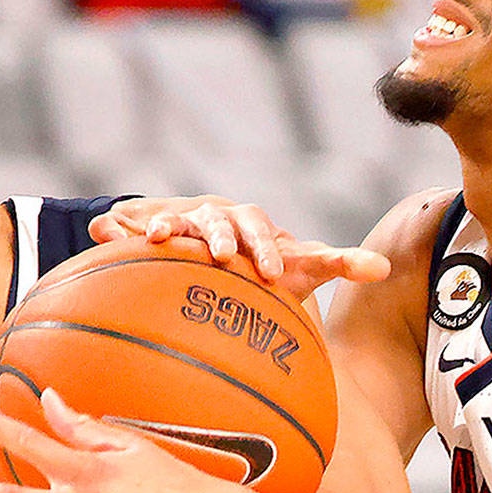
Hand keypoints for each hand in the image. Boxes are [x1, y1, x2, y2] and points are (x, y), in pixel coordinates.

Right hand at [90, 196, 389, 300]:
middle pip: (221, 220)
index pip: (264, 230)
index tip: (272, 274)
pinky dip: (122, 228)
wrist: (217, 245)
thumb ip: (339, 262)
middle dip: (221, 236)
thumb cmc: (263, 260)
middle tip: (222, 257)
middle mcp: (218, 218)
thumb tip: (385, 266)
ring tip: (157, 239)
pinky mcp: (152, 228)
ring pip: (177, 220)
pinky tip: (106, 233)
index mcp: (253, 225)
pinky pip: (135, 225)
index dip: (268, 249)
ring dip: (168, 226)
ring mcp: (183, 222)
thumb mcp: (299, 265)